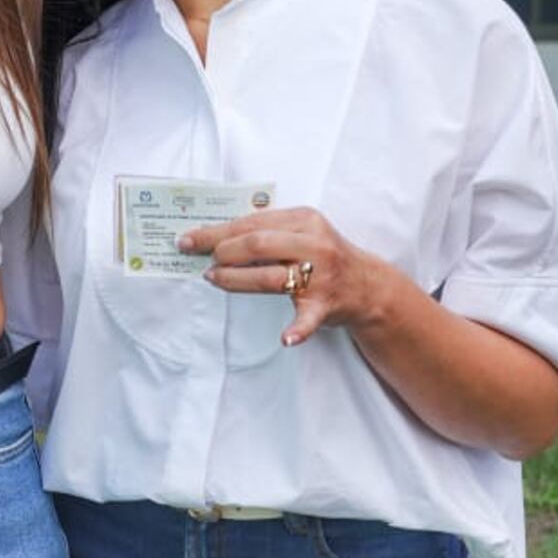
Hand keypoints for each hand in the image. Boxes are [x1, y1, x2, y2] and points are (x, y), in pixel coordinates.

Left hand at [177, 206, 385, 346]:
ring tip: (214, 279)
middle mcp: (314, 243)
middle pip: (258, 244)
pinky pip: (308, 318)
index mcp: (305, 219)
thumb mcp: (301, 231)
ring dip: (236, 280)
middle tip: (203, 261)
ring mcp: (321, 275)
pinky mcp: (326, 305)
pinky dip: (297, 329)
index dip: (217, 231)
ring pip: (271, 277)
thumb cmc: (323, 256)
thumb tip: (215, 234)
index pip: (252, 222)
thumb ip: (267, 229)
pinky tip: (285, 338)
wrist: (366, 286)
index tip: (190, 238)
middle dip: (223, 251)